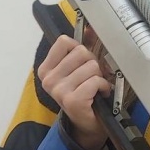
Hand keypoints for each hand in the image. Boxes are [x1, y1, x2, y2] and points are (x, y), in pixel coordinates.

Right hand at [37, 34, 110, 149]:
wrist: (87, 124)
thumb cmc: (83, 94)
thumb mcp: (77, 70)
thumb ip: (81, 48)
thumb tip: (90, 26)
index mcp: (46, 69)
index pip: (63, 41)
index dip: (78, 48)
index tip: (81, 62)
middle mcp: (48, 79)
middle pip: (80, 52)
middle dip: (92, 63)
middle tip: (91, 77)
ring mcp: (59, 90)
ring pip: (91, 66)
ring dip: (99, 76)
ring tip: (95, 87)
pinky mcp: (73, 100)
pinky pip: (95, 81)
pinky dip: (103, 86)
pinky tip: (99, 94)